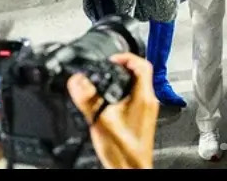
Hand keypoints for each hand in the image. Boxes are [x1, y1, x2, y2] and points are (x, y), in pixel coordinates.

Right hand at [67, 53, 158, 168]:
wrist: (131, 171)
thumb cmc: (123, 152)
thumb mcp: (101, 121)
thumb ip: (88, 99)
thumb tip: (77, 81)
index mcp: (144, 97)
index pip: (142, 64)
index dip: (126, 57)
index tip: (112, 58)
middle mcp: (149, 102)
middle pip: (140, 73)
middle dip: (122, 68)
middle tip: (107, 68)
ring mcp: (147, 111)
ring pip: (137, 86)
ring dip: (122, 80)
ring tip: (106, 80)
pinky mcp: (142, 119)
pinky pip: (135, 98)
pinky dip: (123, 93)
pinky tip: (110, 101)